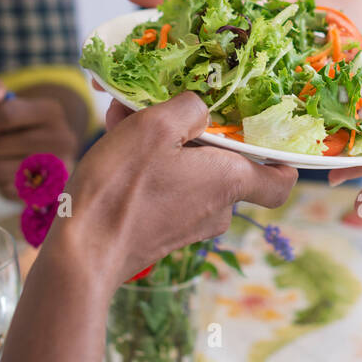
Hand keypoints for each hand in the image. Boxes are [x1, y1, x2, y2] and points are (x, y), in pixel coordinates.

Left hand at [0, 79, 78, 198]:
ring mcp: (57, 167)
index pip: (6, 116)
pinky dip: (2, 181)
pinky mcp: (47, 191)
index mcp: (52, 112)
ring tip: (4, 158)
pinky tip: (13, 173)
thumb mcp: (13, 102)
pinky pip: (5, 188)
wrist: (55, 152)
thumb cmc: (25, 125)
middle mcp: (61, 139)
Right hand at [63, 93, 296, 285]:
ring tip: (125, 117)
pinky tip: (116, 139)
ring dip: (162, 141)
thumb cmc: (124, 187)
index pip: (280, 181)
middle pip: (224, 162)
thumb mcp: (156, 126)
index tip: (265, 136)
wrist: (80, 254)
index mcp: (230, 180)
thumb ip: (190, 107)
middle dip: (194, 130)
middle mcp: (218, 206)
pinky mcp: (161, 231)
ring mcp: (188, 223)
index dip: (281, 159)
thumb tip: (200, 108)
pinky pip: (165, 186)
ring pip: (187, 169)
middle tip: (162, 107)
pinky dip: (147, 163)